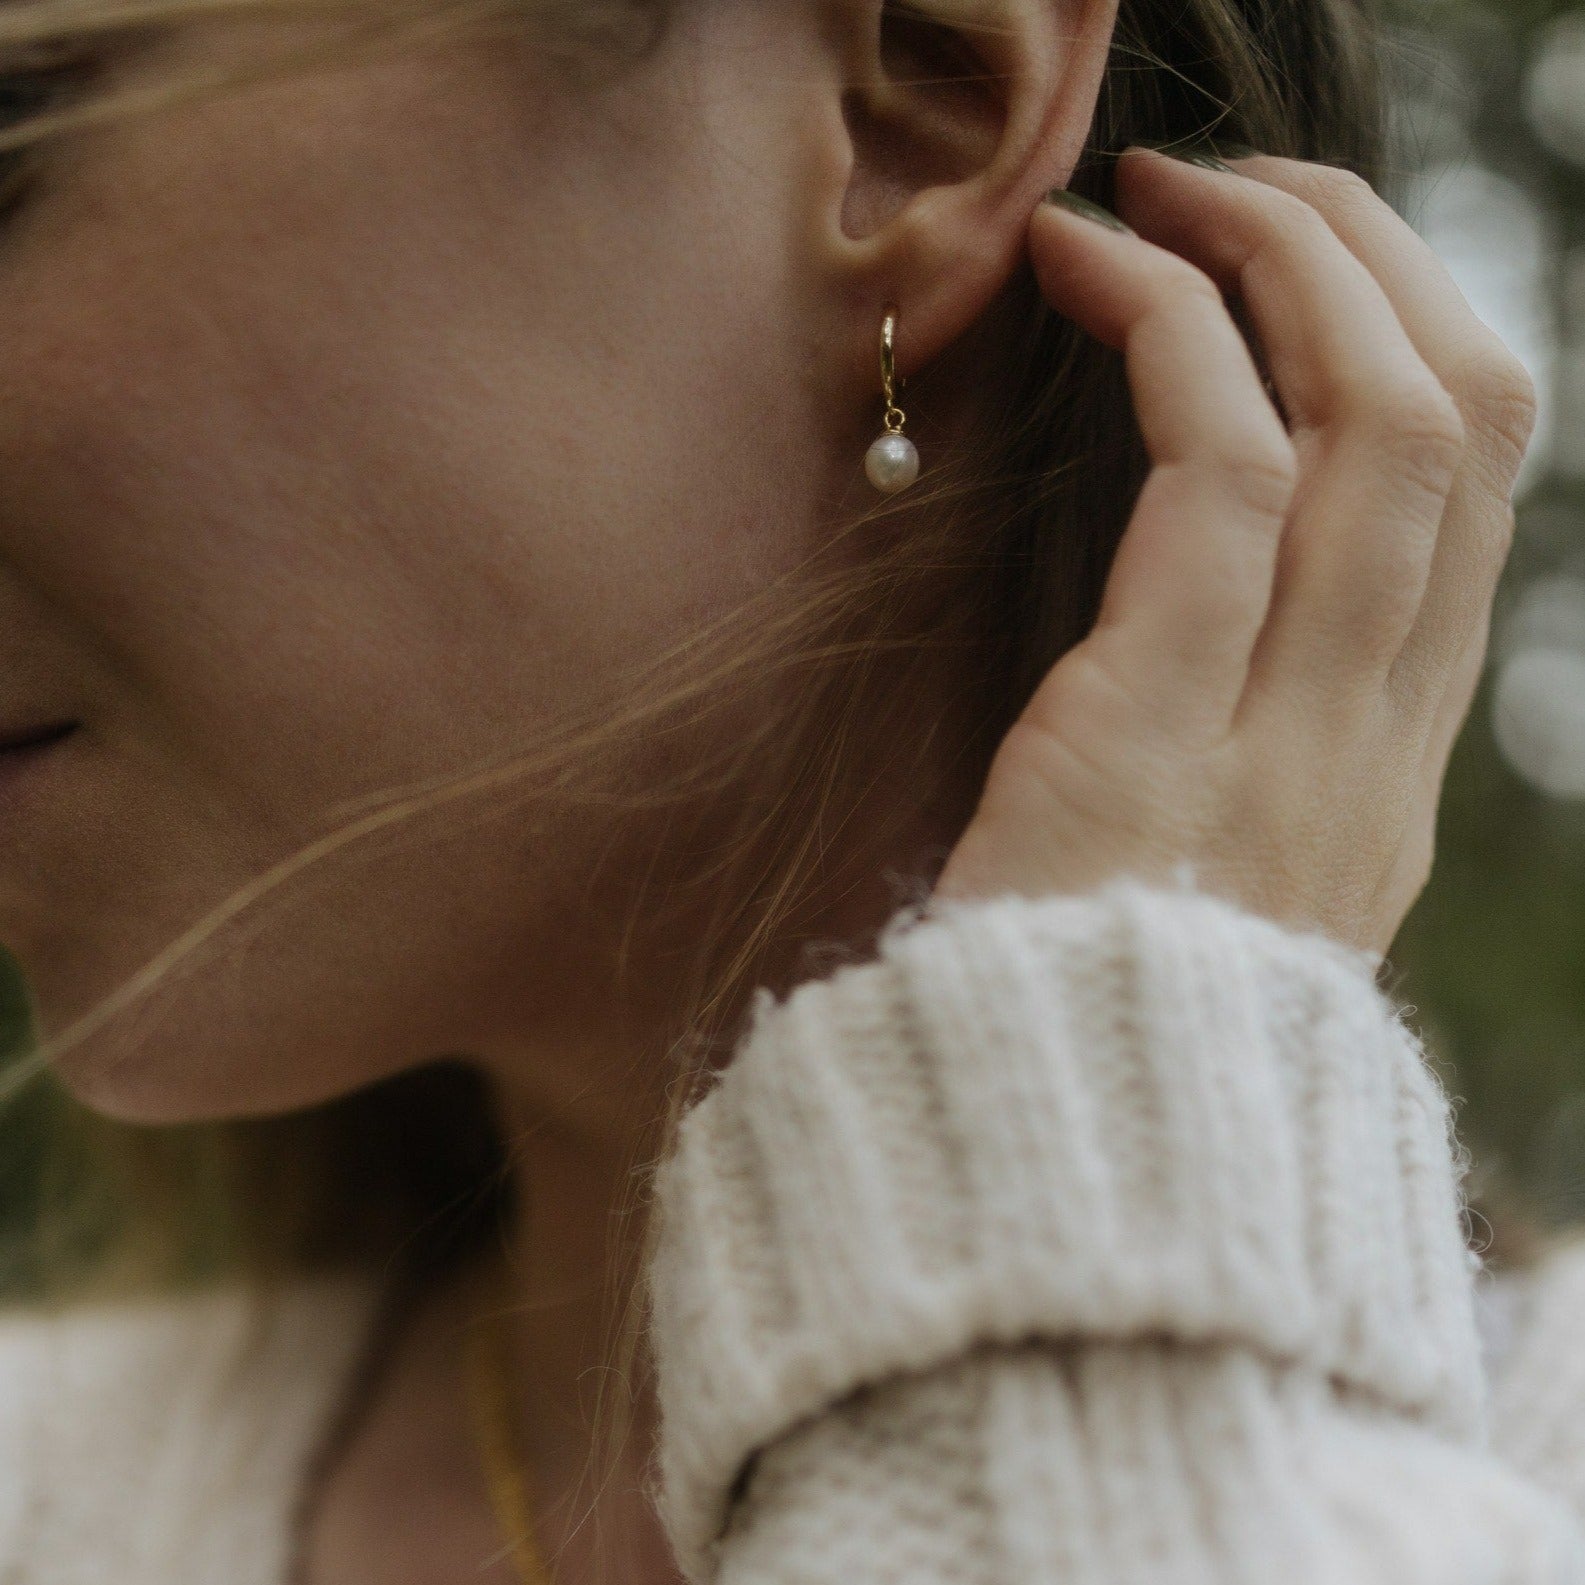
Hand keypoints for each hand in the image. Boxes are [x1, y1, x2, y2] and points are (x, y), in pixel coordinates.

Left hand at [933, 145, 1537, 954]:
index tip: (1289, 265)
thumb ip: (1221, 748)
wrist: (1027, 1181)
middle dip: (1365, 259)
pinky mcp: (1157, 730)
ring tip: (1165, 183)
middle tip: (1237, 180)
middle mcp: (1371, 748)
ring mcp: (1288, 742)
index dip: (1401, 341)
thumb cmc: (1063, 1016)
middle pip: (1461, 424)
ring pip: (1381, 423)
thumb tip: (1183, 605)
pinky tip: (1082, 264)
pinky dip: (1167, 335)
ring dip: (1282, 257)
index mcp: (1377, 777)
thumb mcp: (1187, 882)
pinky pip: (1223, 476)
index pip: (1468, 505)